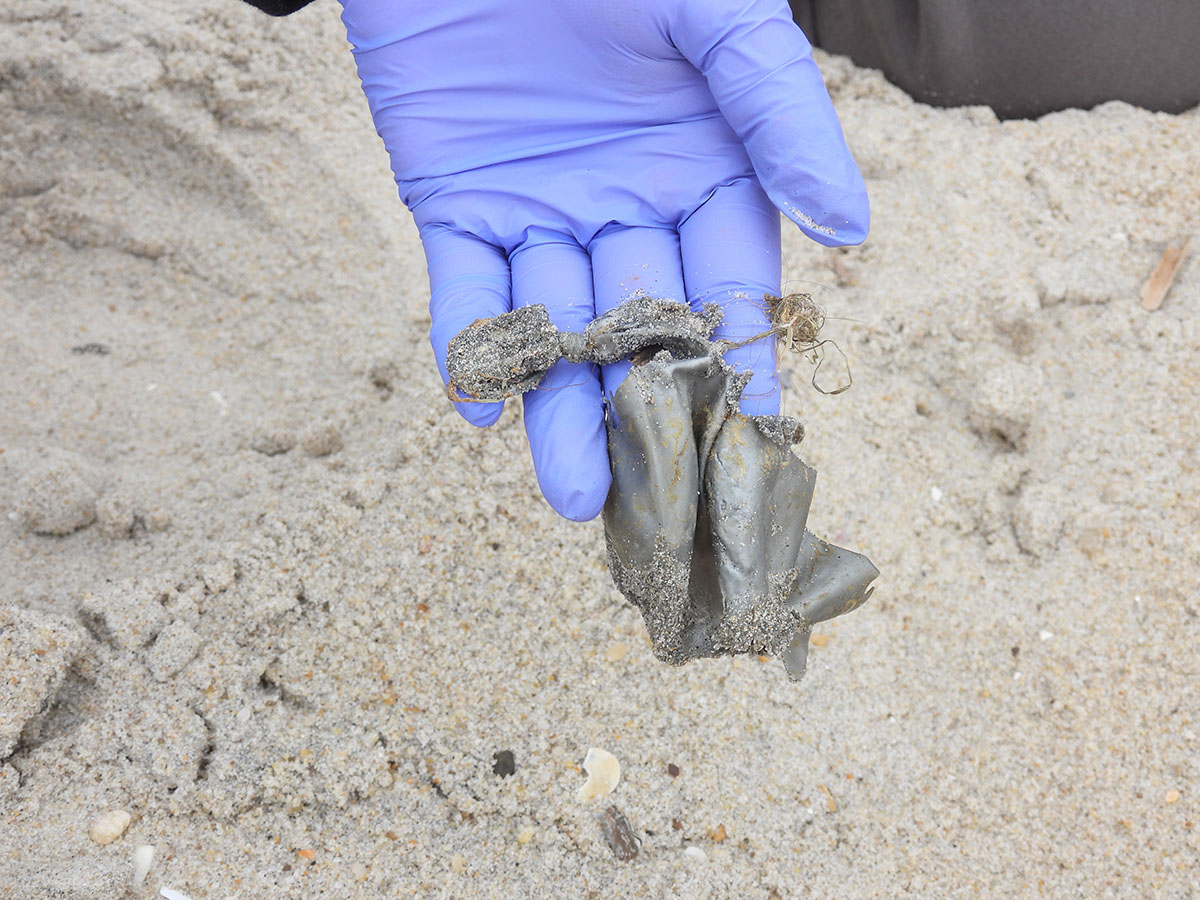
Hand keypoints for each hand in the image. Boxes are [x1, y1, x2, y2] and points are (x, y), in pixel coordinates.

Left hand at [341, 0, 867, 519]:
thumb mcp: (721, 19)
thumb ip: (780, 116)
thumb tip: (851, 231)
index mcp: (704, 173)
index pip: (731, 292)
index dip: (745, 369)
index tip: (757, 451)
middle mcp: (626, 209)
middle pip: (639, 332)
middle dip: (642, 418)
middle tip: (648, 506)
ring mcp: (540, 211)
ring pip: (554, 328)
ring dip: (556, 409)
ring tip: (569, 494)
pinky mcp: (455, 200)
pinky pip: (464, 287)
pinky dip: (471, 345)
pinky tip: (478, 407)